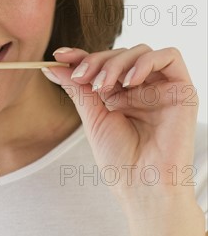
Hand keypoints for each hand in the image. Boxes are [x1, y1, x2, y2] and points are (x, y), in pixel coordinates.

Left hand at [45, 45, 198, 202]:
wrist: (142, 184)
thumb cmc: (119, 158)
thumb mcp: (92, 116)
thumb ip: (76, 87)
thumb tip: (52, 65)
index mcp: (120, 93)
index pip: (102, 62)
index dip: (81, 55)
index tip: (59, 55)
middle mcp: (141, 88)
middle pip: (119, 53)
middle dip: (97, 61)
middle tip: (82, 78)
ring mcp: (161, 88)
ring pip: (140, 51)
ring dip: (116, 63)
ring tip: (104, 86)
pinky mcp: (182, 90)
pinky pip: (170, 56)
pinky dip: (146, 62)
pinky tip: (129, 82)